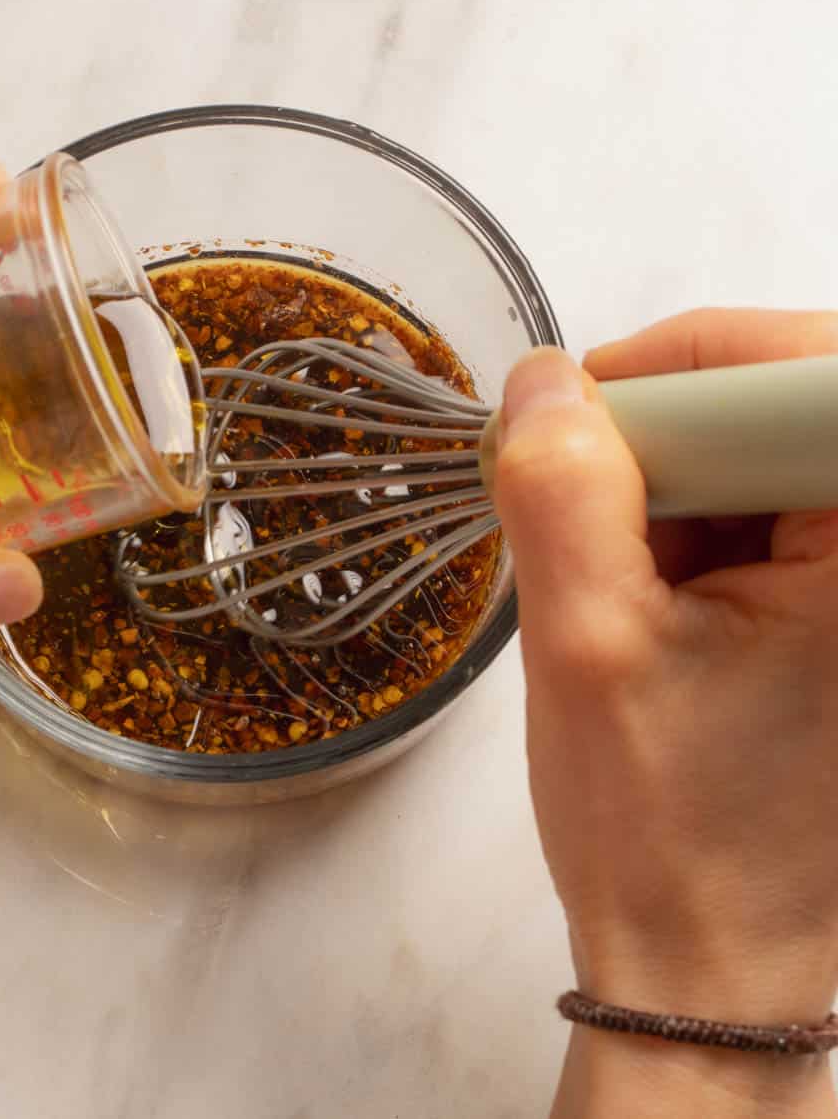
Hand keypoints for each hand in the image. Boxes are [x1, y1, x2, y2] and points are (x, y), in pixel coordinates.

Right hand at [492, 309, 837, 1115]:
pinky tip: (658, 610)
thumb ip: (562, 492)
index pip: (798, 370)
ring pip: (765, 459)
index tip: (575, 423)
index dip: (677, 371)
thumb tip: (543, 379)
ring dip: (671, 497)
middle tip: (584, 530)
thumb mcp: (585, 646)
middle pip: (779, 409)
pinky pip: (772, 516)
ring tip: (623, 598)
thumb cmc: (666, 831)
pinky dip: (697, 534)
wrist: (711, 970)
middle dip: (663, 447)